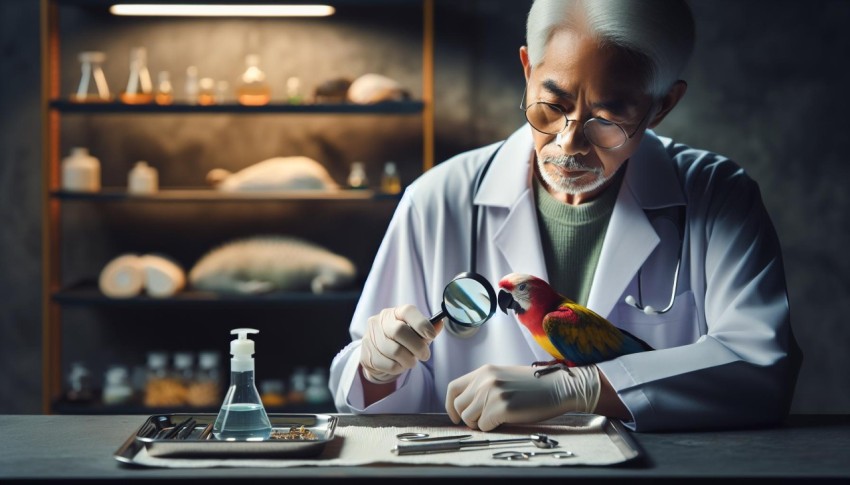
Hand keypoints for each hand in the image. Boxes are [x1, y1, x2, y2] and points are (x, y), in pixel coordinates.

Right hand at [359, 304, 441, 383]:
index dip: (421, 323)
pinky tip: (399, 365)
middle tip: (425, 355)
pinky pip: (389, 365)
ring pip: (395, 351)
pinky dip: (399, 368)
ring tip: (411, 362)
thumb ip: (427, 329)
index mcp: (394, 312)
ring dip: (409, 360)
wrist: (377, 356)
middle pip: (400, 331)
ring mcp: (371, 337)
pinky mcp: (366, 355)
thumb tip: (440, 323)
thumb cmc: (400, 342)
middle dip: (417, 346)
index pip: (408, 311)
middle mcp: (380, 321)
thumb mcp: (415, 334)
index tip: (432, 335)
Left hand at [445, 364, 600, 430]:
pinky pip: (484, 426)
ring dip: (481, 424)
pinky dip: (493, 428)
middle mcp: (484, 380)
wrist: (558, 387)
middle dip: (467, 418)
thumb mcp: (504, 377)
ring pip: (470, 418)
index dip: (451, 405)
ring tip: (497, 419)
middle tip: (481, 422)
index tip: (457, 415)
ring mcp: (492, 393)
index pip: (452, 388)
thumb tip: (466, 406)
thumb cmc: (534, 386)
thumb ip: (484, 386)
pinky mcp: (501, 408)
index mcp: (484, 371)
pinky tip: (506, 420)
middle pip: (459, 406)